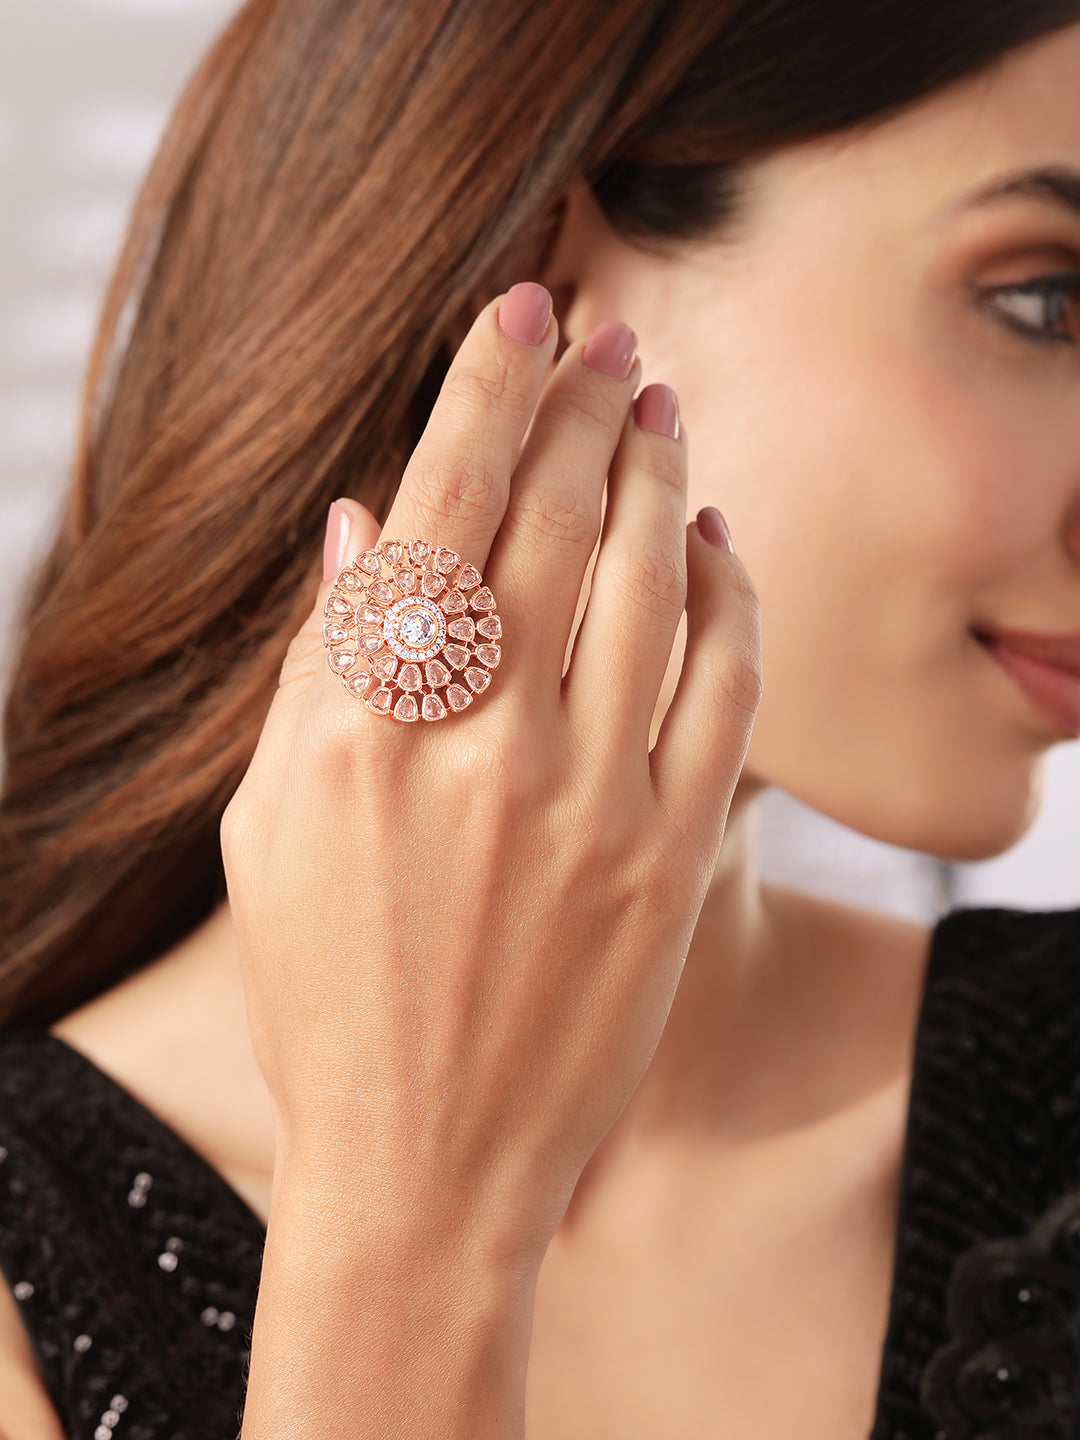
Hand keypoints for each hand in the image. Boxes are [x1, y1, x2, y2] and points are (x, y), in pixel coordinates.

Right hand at [220, 284, 760, 1269]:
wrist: (425, 1168)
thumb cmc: (326, 995)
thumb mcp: (266, 828)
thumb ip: (316, 666)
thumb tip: (362, 520)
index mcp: (356, 727)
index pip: (438, 504)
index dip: (490, 386)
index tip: (526, 308)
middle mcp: (473, 747)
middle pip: (554, 522)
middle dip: (588, 405)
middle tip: (616, 336)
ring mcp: (584, 804)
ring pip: (648, 585)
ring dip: (661, 478)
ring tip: (663, 410)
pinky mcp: (668, 861)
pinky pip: (722, 692)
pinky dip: (728, 600)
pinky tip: (716, 546)